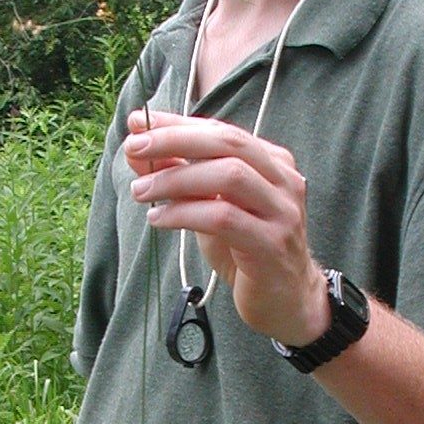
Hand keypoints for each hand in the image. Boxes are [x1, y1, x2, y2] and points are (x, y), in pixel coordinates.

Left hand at [123, 109, 329, 346]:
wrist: (287, 301)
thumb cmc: (246, 249)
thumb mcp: (211, 205)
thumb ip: (182, 176)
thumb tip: (137, 150)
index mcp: (272, 161)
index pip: (220, 130)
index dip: (177, 124)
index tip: (138, 122)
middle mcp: (283, 179)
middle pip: (227, 143)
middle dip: (176, 140)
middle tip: (135, 146)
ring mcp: (282, 211)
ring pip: (228, 176)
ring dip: (176, 179)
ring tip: (141, 190)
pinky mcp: (272, 244)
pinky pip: (223, 218)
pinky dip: (184, 214)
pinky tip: (158, 219)